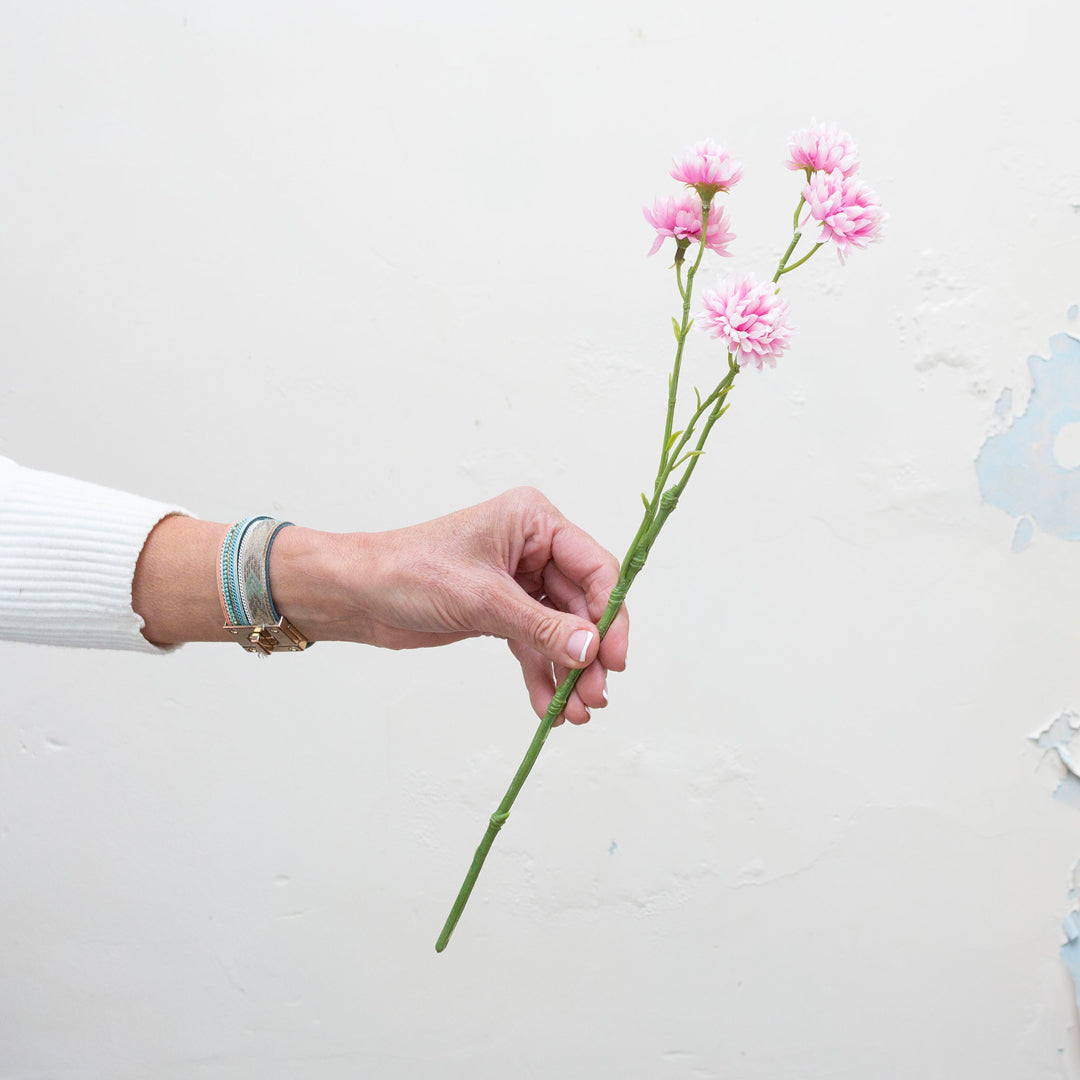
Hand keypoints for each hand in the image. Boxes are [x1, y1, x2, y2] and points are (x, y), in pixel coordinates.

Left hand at [275, 488, 628, 725]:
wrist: (357, 594)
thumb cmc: (409, 572)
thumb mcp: (481, 599)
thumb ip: (540, 626)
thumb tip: (589, 649)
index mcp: (534, 522)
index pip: (594, 568)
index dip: (610, 614)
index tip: (613, 659)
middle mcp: (533, 548)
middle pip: (582, 605)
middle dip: (588, 654)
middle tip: (594, 696)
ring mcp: (519, 582)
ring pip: (561, 631)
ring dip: (568, 671)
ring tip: (575, 712)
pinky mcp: (502, 612)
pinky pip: (534, 645)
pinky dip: (541, 675)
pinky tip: (548, 708)